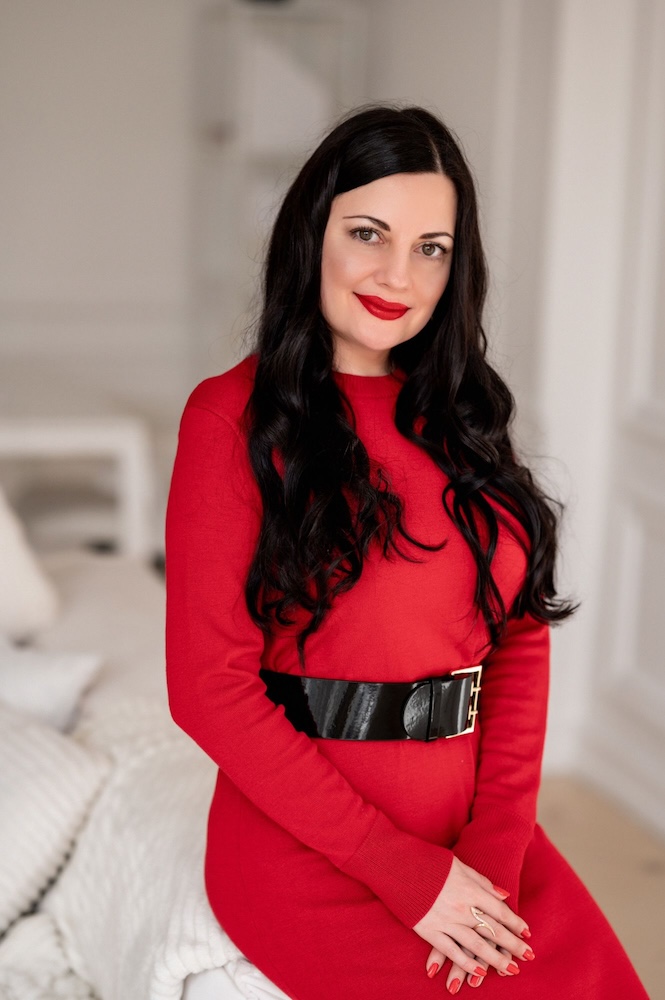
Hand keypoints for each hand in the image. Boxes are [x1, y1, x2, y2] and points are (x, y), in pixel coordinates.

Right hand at [412, 857, 532, 985]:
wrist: (398, 864)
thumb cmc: (430, 862)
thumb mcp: (459, 865)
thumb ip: (482, 882)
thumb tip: (503, 896)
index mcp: (470, 890)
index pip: (499, 911)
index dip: (515, 923)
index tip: (527, 934)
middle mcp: (461, 907)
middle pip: (492, 930)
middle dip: (512, 944)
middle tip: (528, 956)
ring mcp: (445, 921)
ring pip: (476, 945)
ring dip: (495, 959)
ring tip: (510, 970)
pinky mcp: (429, 930)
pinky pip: (451, 950)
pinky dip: (466, 962)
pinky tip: (479, 972)